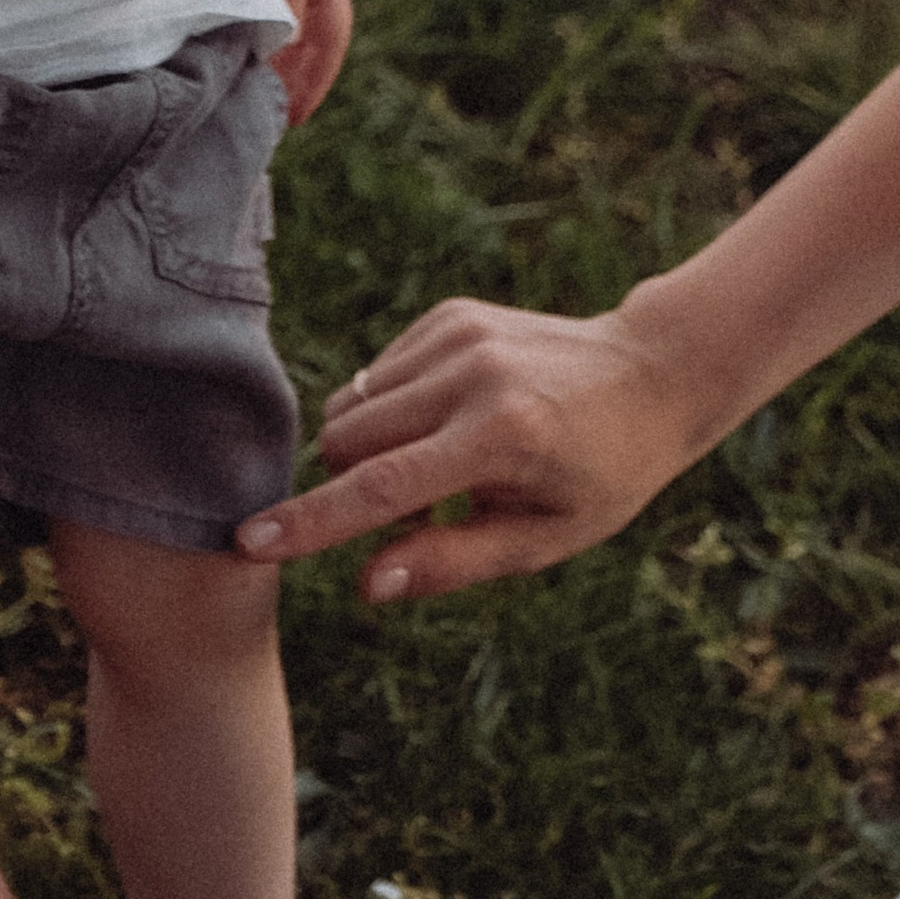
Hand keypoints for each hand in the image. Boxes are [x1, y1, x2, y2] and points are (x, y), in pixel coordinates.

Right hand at [237, 297, 699, 600]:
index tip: (248, 541)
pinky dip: (391, 408)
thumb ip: (450, 562)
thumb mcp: (543, 540)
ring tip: (443, 465)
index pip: (381, 487)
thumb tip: (365, 585)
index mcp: (500, 439)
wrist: (652, 373)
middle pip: (347, 441)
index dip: (310, 523)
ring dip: (370, 447)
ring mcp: (460, 334)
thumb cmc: (602, 474)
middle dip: (351, 485)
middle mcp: (473, 376)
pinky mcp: (452, 313)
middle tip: (421, 509)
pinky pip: (377, 374)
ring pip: (352, 404)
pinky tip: (447, 420)